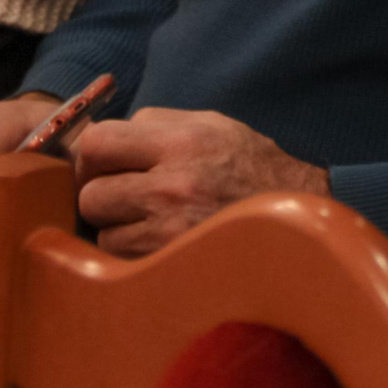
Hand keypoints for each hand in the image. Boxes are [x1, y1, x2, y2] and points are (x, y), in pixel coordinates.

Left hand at [71, 109, 327, 256]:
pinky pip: (121, 257)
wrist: (295, 222)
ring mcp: (171, 228)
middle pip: (91, 192)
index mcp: (182, 141)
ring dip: (116, 227)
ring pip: (102, 230)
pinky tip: (158, 242)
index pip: (98, 143)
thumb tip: (104, 139)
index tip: (103, 165)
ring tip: (147, 220)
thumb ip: (158, 125)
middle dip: (101, 194)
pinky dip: (130, 251)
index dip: (93, 156)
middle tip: (123, 196)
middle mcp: (174, 184)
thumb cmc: (251, 170)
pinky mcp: (172, 262)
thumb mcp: (214, 127)